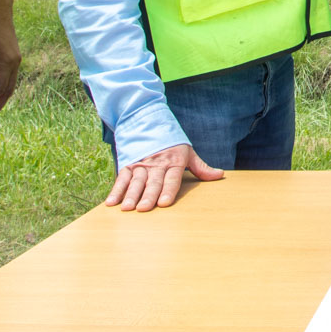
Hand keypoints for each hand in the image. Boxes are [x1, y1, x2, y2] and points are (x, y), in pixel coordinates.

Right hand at [105, 144, 224, 210]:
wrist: (149, 122)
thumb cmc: (172, 143)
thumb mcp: (187, 152)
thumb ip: (201, 167)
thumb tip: (219, 175)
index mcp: (173, 162)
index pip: (171, 179)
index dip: (168, 191)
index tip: (164, 202)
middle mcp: (156, 164)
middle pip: (152, 182)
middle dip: (148, 196)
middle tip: (144, 209)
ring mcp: (141, 164)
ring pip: (135, 182)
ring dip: (130, 195)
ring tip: (126, 208)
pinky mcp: (128, 165)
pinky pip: (122, 179)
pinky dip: (116, 190)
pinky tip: (111, 203)